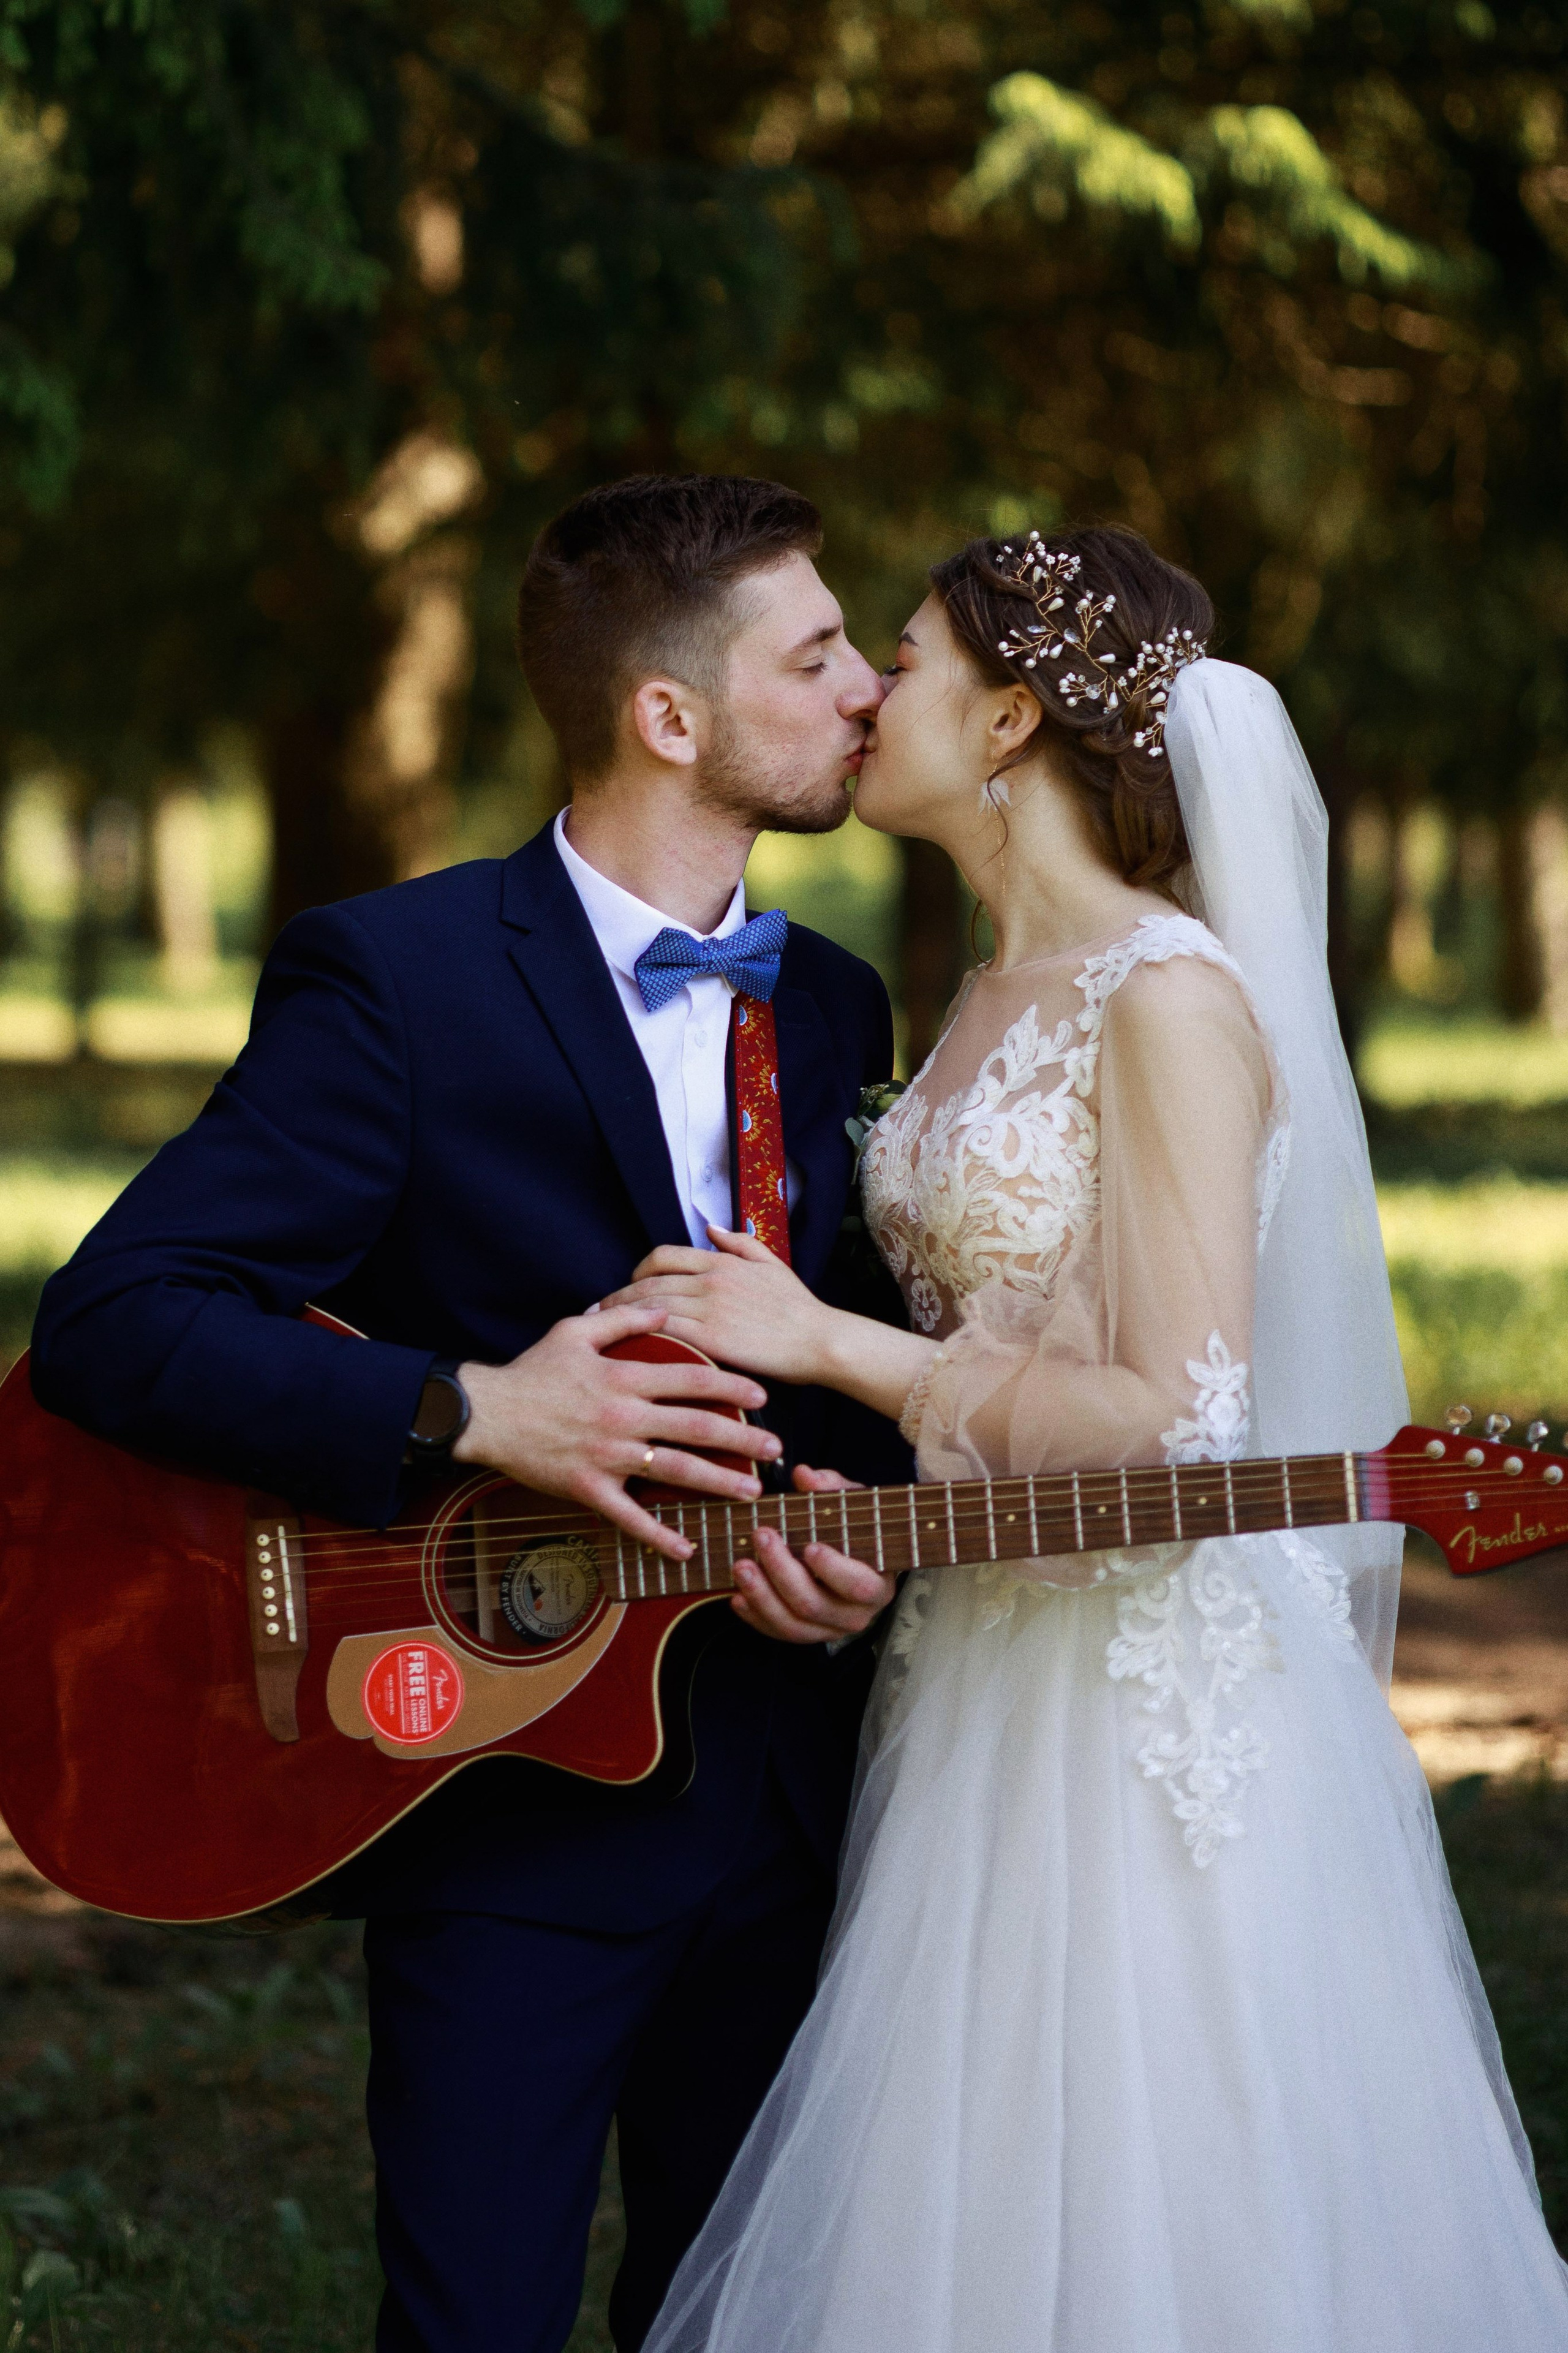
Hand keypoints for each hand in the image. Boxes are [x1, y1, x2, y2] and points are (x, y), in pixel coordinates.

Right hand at [452, 1304, 781, 1561]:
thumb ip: (624, 1321)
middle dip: (742, 1439)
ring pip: (674, 1471)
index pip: (691, 1380)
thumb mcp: (575, 1330)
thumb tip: (665, 1308)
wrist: (486, 1413)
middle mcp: (623, 1418)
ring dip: (717, 1483)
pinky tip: (686, 1547)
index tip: (762, 1396)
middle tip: (776, 1448)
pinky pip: (629, 1518)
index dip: (731, 1386)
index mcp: (624, 1378)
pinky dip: (659, 1536)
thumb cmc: (532, 1371)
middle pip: (695, 1428)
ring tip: (751, 1491)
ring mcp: (607, 1457)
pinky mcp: (588, 1489)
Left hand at [604, 1225, 941, 1424]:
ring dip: (619, 1318)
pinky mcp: (711, 1338)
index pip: (663, 1256)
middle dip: (616, 1297)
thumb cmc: (800, 1309)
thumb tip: (711, 1227)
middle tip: (594, 1312)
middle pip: (648, 1282)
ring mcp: (709, 1308)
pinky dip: (640, 1336)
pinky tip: (625, 1348)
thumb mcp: (773, 1264)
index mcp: (722, 1261)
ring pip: (649, 1306)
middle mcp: (711, 1279)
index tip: (624, 1286)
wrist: (821, 1341)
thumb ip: (739, 1243)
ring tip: (601, 1334)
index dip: (637, 1271)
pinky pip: (664, 1331)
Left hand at [729, 1465, 893, 1644]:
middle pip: (813, 1604)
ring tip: (740, 1566)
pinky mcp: (805, 1635)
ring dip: (761, 1596)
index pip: (858, 1585)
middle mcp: (855, 1615)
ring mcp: (828, 1629)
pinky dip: (755, 1616)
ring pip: (792, 1625)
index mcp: (877, 1584)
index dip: (833, 1569)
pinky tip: (737, 1595)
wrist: (853, 1560)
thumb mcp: (851, 1504)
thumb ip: (831, 1488)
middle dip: (782, 1572)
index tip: (809, 1547)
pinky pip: (777, 1632)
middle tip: (762, 1537)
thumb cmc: (853, 1529)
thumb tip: (804, 1475)